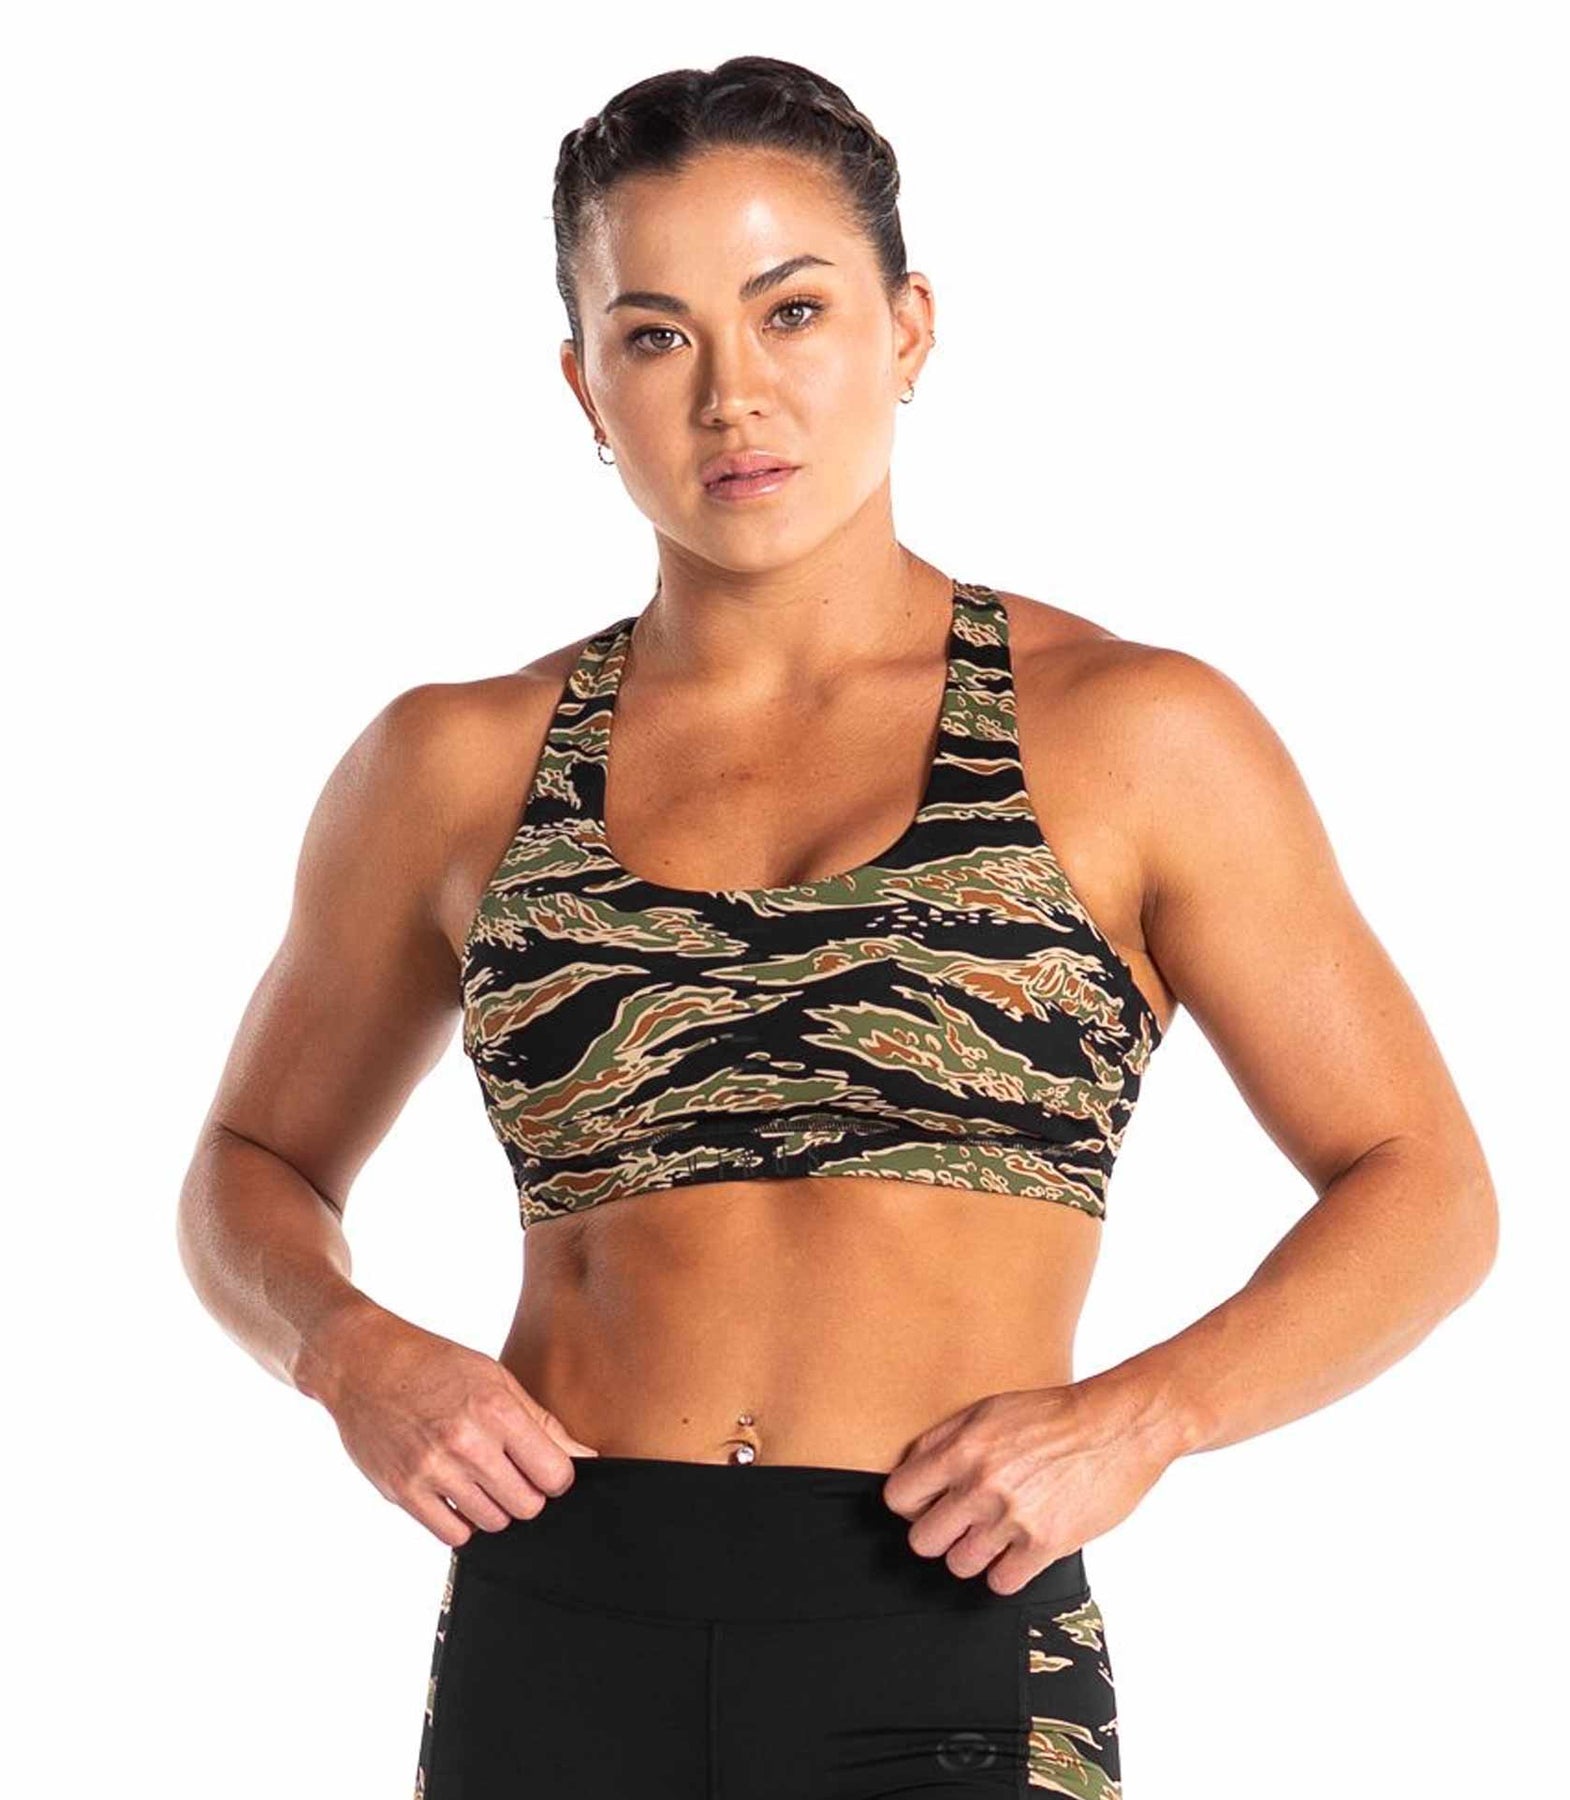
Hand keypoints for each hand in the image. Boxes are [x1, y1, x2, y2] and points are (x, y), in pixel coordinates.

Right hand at [316, 1306, 600, 1546]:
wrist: (362, 1363)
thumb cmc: (433, 1364)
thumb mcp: (494, 1377)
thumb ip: (540, 1422)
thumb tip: (584, 1457)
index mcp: (495, 1409)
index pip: (554, 1473)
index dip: (558, 1476)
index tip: (546, 1469)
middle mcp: (466, 1443)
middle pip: (527, 1505)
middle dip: (528, 1495)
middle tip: (512, 1474)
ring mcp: (432, 1470)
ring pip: (492, 1523)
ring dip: (495, 1508)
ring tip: (481, 1479)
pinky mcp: (403, 1492)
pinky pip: (452, 1535)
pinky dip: (462, 1522)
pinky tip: (457, 1494)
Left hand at [880, 1377, 1178, 1594]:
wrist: (1116, 1426)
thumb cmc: (1053, 1415)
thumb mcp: (989, 1409)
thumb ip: (944, 1439)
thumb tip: (911, 1469)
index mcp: (962, 1448)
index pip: (900, 1496)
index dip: (910, 1504)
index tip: (926, 1506)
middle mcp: (981, 1485)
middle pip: (923, 1541)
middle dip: (938, 1535)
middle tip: (959, 1525)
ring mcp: (1013, 1518)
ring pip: (959, 1565)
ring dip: (973, 1554)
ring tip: (992, 1536)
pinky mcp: (1046, 1544)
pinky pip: (1001, 1582)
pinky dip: (1005, 1572)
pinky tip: (1017, 1551)